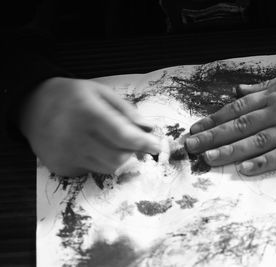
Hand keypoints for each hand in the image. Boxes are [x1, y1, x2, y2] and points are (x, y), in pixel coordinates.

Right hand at [20, 77, 160, 175]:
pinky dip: (100, 162)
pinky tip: (91, 147)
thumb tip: (148, 129)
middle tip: (136, 144)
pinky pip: (92, 171)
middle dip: (133, 153)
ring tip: (110, 141)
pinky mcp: (61, 168)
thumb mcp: (100, 92)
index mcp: (87, 113)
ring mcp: (66, 155)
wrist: (31, 106)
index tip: (157, 146)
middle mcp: (74, 137)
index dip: (144, 143)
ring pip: (108, 168)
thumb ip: (126, 111)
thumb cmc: (71, 96)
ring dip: (118, 158)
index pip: (122, 136)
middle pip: (118, 158)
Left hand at [185, 53, 275, 175]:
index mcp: (273, 95)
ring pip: (257, 141)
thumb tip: (237, 92)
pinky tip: (245, 169)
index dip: (213, 120)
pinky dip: (264, 162)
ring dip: (231, 151)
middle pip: (240, 125)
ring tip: (209, 159)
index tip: (194, 129)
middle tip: (190, 146)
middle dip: (213, 136)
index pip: (236, 108)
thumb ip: (262, 89)